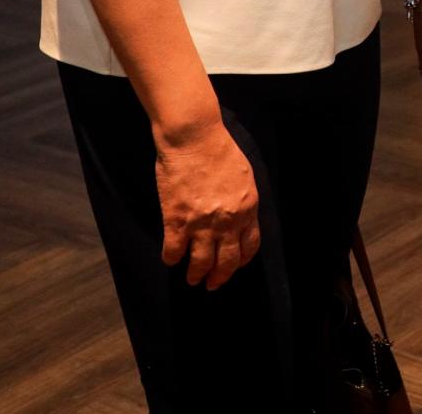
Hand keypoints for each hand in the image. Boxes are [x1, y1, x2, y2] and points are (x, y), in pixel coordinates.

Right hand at [154, 119, 260, 288]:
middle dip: (219, 277)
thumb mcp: (244, 177)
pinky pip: (173, 251)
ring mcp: (202, 223)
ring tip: (192, 278)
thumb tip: (238, 220)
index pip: (250, 246)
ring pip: (200, 263)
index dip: (241, 261)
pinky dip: (171, 258)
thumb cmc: (220, 151)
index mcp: (248, 209)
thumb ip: (243, 202)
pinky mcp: (176, 220)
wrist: (194, 138)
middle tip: (212, 283)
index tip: (234, 266)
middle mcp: (228, 221)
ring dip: (195, 274)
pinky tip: (171, 258)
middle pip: (227, 261)